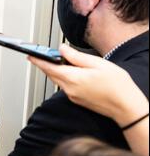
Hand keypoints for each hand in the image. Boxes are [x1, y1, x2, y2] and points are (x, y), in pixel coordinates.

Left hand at [29, 45, 148, 126]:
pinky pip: (65, 86)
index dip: (38, 60)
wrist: (125, 106)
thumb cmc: (116, 85)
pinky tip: (71, 72)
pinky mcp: (76, 100)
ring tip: (57, 61)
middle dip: (45, 65)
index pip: (49, 67)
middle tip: (39, 56)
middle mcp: (69, 89)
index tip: (30, 55)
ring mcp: (72, 96)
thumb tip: (62, 49)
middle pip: (51, 74)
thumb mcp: (97, 64)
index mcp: (73, 78)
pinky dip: (64, 78)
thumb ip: (77, 57)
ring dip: (55, 71)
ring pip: (58, 80)